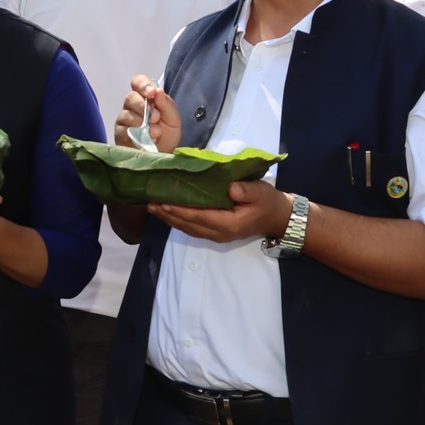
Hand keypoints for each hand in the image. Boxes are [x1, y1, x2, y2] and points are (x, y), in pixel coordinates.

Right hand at [117, 76, 181, 151]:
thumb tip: (157, 90)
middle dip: (144, 108)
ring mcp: (123, 120)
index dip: (143, 84)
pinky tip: (147, 141)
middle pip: (130, 98)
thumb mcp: (173, 118)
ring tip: (156, 134)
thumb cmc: (168, 134)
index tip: (151, 92)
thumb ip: (166, 103)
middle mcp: (131, 106)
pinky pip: (124, 131)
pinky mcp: (119, 135)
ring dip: (143, 124)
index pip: (137, 82)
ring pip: (127, 115)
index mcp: (144, 97)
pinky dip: (137, 136)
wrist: (165, 154)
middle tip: (156, 118)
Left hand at [149, 180, 289, 243]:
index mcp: (229, 224)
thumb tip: (230, 189)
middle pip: (188, 224)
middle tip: (149, 203)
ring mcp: (216, 235)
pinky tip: (167, 212)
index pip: (199, 217)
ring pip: (187, 228)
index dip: (180, 210)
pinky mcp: (214, 232)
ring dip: (169, 218)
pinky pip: (191, 228)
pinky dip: (177, 220)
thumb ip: (247, 190)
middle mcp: (219, 233)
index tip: (164, 201)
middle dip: (168, 214)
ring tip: (152, 207)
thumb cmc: (267, 202)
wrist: (276, 217)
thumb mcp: (261, 192)